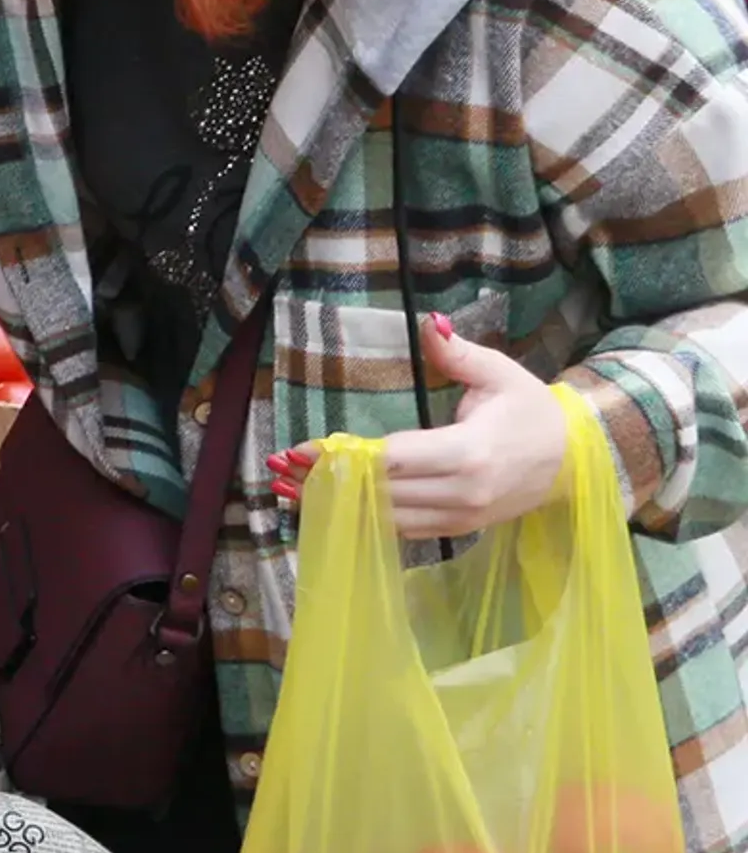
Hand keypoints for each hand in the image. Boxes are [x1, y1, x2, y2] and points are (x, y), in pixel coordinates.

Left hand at [267, 315, 569, 535]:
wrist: (573, 460)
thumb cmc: (531, 411)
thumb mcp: (499, 374)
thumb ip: (457, 353)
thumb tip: (429, 322)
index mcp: (469, 452)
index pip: (393, 458)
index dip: (342, 455)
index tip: (298, 449)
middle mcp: (463, 492)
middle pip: (381, 490)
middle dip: (327, 479)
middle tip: (279, 467)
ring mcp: (461, 517)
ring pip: (387, 516)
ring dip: (338, 503)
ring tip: (288, 487)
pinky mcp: (458, 529)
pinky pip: (402, 528)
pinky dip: (364, 517)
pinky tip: (330, 504)